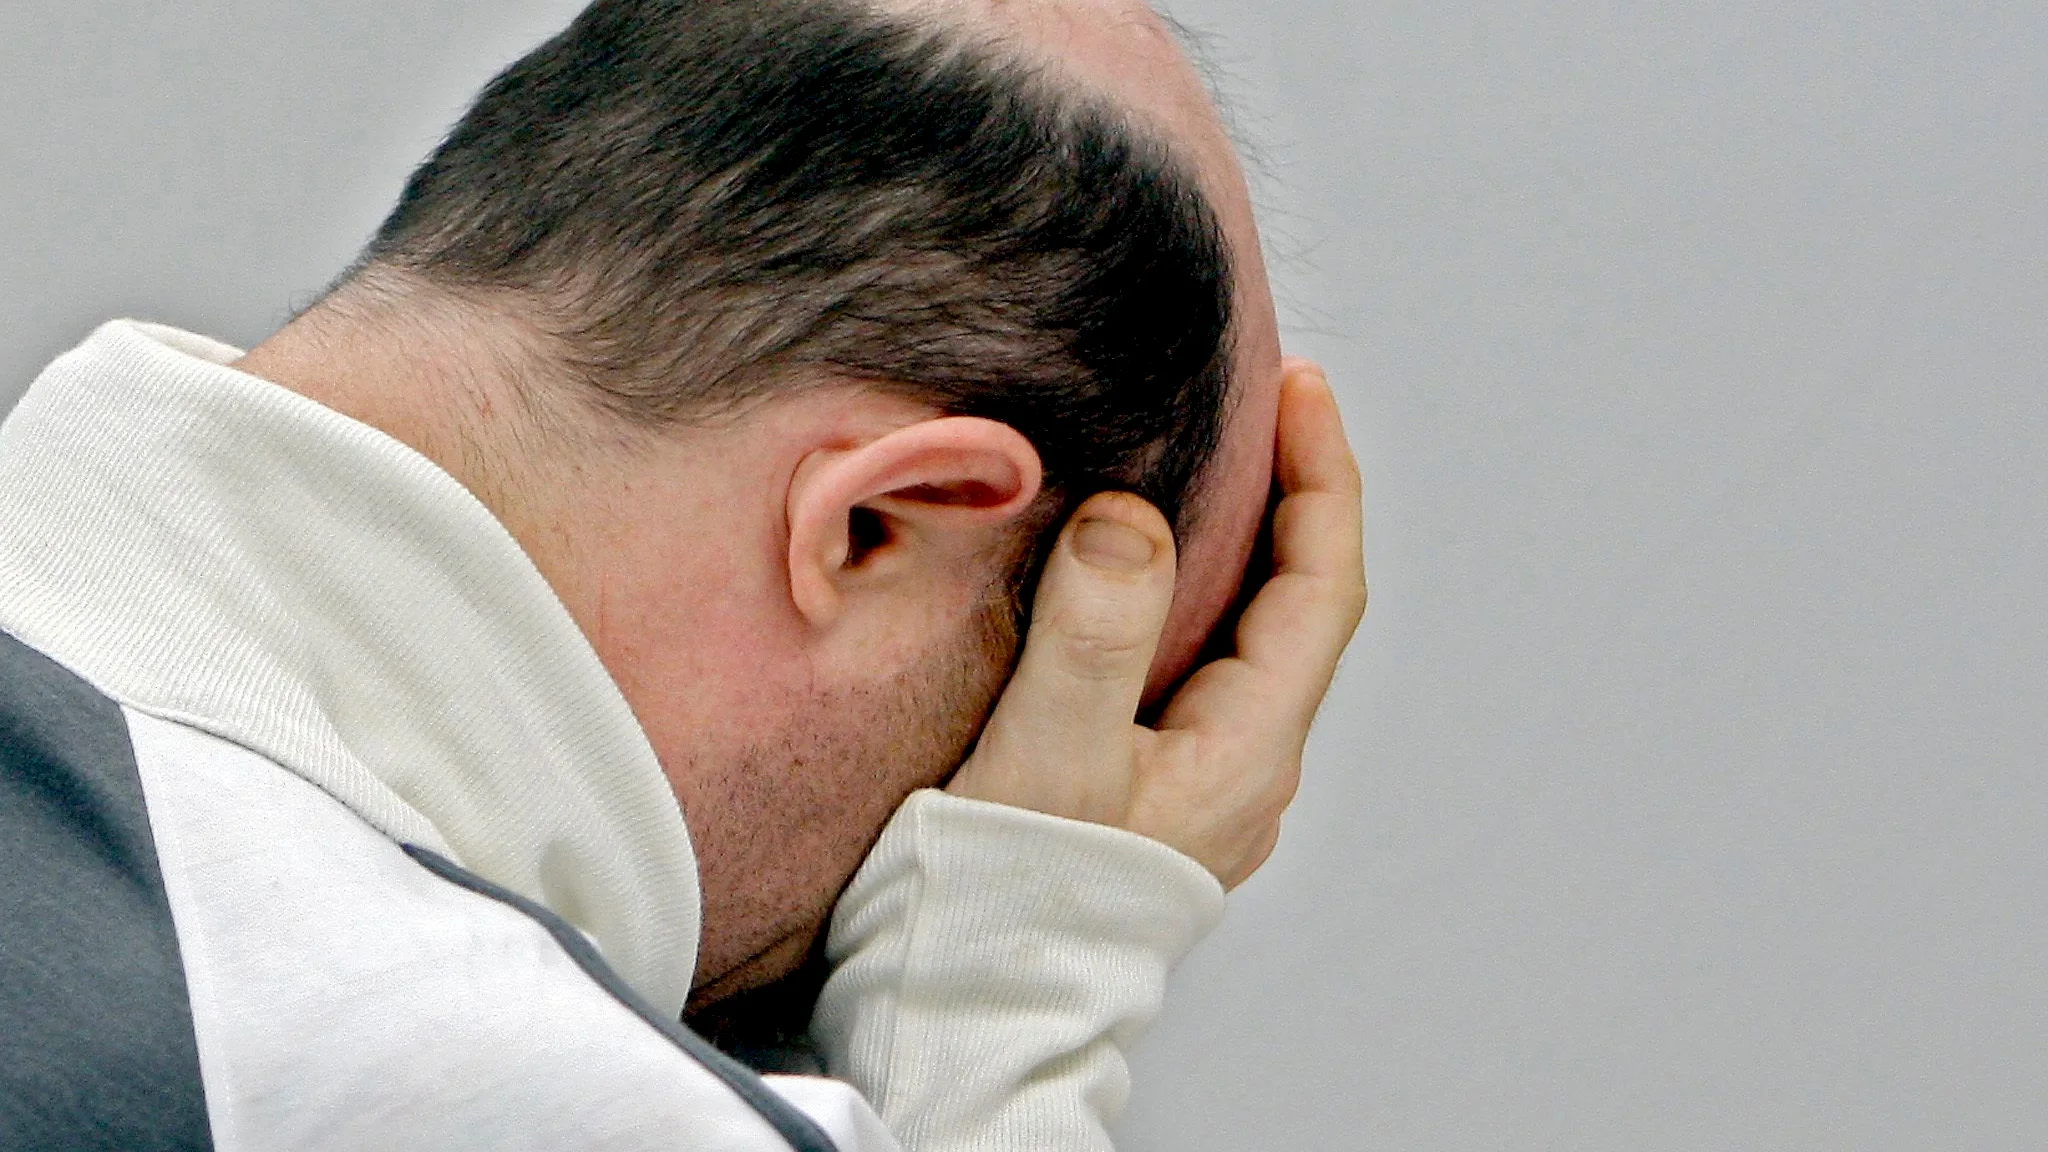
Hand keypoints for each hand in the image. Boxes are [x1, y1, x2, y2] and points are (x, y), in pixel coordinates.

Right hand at [947, 361, 1365, 887]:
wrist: (969, 1017)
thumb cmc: (1005, 902)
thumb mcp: (1045, 758)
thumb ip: (1095, 633)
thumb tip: (1136, 518)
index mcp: (1244, 751)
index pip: (1321, 587)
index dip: (1321, 478)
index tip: (1297, 386)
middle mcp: (1244, 771)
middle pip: (1298, 606)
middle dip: (1289, 496)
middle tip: (1257, 402)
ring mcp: (1203, 789)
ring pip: (1248, 638)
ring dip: (1239, 545)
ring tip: (1205, 464)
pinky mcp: (1152, 795)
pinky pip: (1197, 669)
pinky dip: (1187, 597)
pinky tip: (1139, 572)